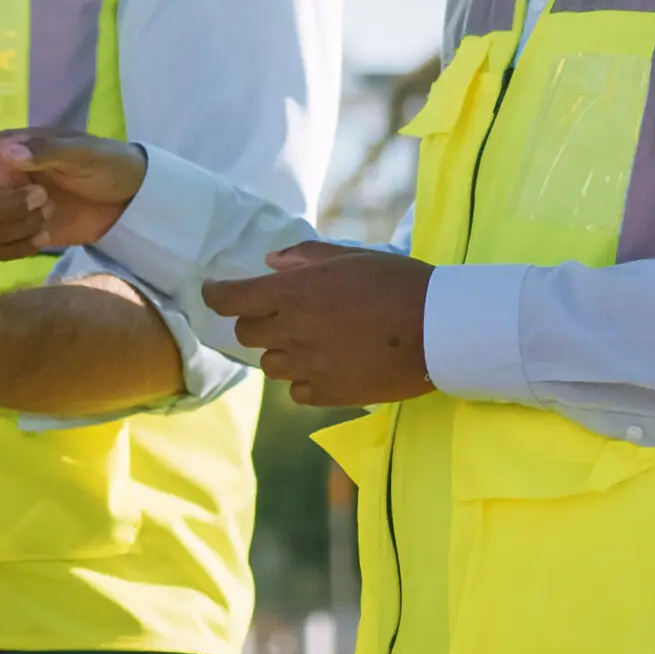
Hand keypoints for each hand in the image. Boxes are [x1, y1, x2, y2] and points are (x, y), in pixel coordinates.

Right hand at [0, 131, 145, 258]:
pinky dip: (23, 247)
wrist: (131, 199)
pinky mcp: (16, 237)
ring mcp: (3, 211)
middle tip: (42, 199)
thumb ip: (40, 153)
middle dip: (2, 210)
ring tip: (50, 212)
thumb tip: (3, 159)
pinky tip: (48, 234)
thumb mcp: (78, 152)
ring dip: (17, 228)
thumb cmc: (104, 162)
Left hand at [202, 245, 434, 407]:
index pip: (230, 299)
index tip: (214, 292)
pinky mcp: (328, 394)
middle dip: (257, 322)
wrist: (440, 330)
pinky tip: (330, 365)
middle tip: (285, 314)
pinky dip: (305, 379)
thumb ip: (304, 259)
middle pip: (247, 334)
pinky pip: (296, 391)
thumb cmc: (398, 283)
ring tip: (316, 341)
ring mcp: (308, 366)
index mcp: (293, 293)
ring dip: (283, 352)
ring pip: (270, 365)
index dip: (216, 295)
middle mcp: (292, 331)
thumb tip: (269, 264)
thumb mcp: (351, 258)